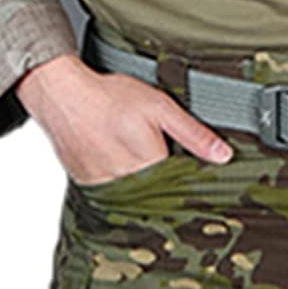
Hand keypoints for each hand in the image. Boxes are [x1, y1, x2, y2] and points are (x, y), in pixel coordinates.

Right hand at [15, 54, 233, 185]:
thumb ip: (193, 134)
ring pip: (134, 192)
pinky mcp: (87, 185)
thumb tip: (223, 156)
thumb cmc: (112, 97)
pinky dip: (117, 176)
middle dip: (162, 173)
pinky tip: (114, 152)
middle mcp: (126, 183)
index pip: (180, 183)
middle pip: (156, 190)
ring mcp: (103, 187)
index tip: (186, 160)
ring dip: (138, 176)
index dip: (185, 171)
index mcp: (150, 165)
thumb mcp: (161, 107)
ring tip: (130, 146)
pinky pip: (111, 189)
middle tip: (151, 145)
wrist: (64, 96)